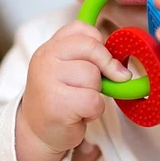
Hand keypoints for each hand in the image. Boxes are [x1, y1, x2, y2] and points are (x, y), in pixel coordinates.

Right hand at [16, 21, 129, 160]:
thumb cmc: (60, 98)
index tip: (99, 62)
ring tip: (79, 101)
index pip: (81, 29)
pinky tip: (79, 114)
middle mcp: (45, 59)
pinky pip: (94, 100)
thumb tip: (122, 69)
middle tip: (94, 84)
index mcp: (49, 48)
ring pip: (94, 76)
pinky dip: (93, 111)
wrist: (38, 131)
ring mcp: (47, 81)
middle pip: (92, 49)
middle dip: (101, 68)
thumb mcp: (70, 69)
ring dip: (95, 93)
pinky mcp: (57, 105)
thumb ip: (90, 57)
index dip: (98, 45)